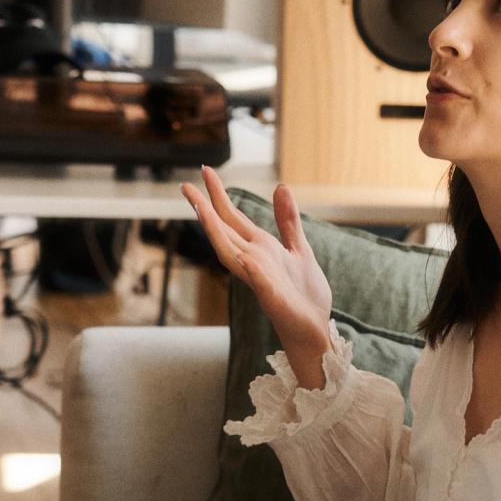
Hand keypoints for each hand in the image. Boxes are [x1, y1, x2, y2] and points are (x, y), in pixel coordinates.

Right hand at [181, 167, 331, 380]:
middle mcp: (254, 262)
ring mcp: (261, 281)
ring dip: (216, 233)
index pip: (233, 218)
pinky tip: (247, 258)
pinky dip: (254, 272)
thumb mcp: (299, 249)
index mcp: (260, 248)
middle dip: (205, 209)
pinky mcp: (275, 300)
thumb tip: (280, 186)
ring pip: (231, 255)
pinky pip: (262, 284)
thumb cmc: (304, 294)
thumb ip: (288, 221)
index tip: (205, 171)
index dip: (218, 195)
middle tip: (185, 185)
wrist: (314, 329)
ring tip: (201, 209)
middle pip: (224, 231)